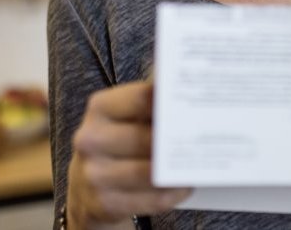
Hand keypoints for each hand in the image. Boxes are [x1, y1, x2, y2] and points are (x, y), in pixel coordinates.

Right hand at [66, 82, 191, 228]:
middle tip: (202, 138)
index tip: (195, 103)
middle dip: (174, 141)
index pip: (141, 98)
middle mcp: (90, 139)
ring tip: (197, 165)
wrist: (87, 183)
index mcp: (100, 108)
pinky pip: (147, 199)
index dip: (169, 102)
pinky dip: (170, 193)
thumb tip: (189, 88)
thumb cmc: (118, 138)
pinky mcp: (103, 202)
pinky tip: (184, 186)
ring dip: (176, 171)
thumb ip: (151, 102)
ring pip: (147, 173)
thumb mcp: (125, 115)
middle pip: (144, 138)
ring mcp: (93, 173)